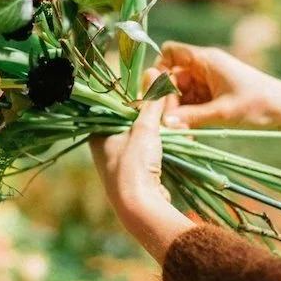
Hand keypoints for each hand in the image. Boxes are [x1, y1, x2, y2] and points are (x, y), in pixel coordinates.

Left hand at [90, 71, 191, 262]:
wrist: (140, 206)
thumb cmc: (133, 164)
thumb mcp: (144, 128)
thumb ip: (151, 102)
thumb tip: (156, 74)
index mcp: (98, 135)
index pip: (116, 108)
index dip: (137, 100)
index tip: (156, 94)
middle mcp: (107, 149)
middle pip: (135, 122)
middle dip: (158, 118)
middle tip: (173, 112)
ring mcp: (123, 163)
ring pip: (148, 138)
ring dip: (166, 132)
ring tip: (181, 130)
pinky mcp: (139, 175)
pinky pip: (155, 153)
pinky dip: (168, 147)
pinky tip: (182, 142)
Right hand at [158, 42, 280, 131]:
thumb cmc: (260, 104)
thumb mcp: (224, 113)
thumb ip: (192, 117)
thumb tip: (164, 124)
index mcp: (206, 60)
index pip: (169, 53)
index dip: (159, 71)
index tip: (159, 95)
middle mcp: (204, 67)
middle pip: (171, 77)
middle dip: (167, 99)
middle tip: (169, 123)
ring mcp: (208, 82)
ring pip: (180, 93)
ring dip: (177, 111)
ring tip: (181, 132)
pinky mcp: (213, 95)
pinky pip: (191, 103)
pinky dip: (188, 116)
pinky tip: (190, 131)